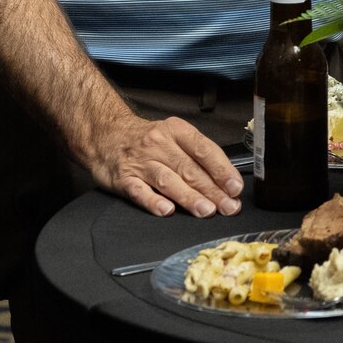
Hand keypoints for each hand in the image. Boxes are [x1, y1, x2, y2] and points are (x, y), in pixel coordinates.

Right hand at [85, 114, 243, 218]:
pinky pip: (139, 191)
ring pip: (168, 180)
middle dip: (212, 190)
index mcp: (177, 131)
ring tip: (206, 210)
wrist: (106, 135)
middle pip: (189, 168)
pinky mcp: (123, 179)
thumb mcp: (174, 135)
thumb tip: (225, 180)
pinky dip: (153, 201)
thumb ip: (197, 155)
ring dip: (189, 197)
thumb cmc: (147, 139)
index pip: (204, 150)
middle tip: (228, 206)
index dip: (222, 170)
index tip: (235, 187)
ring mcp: (140, 162)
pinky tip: (166, 210)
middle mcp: (159, 144)